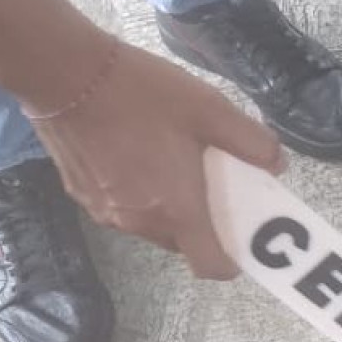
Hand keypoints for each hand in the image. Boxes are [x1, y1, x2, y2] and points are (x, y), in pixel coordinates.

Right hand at [26, 37, 285, 278]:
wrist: (64, 74)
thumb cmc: (143, 93)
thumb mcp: (210, 109)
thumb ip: (250, 141)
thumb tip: (277, 165)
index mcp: (177, 211)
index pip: (210, 267)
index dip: (230, 261)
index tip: (240, 238)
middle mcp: (140, 223)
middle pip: (182, 244)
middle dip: (201, 224)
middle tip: (210, 184)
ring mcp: (105, 212)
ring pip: (150, 225)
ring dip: (167, 207)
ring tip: (171, 162)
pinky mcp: (79, 195)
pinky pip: (121, 207)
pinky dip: (136, 193)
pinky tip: (135, 153)